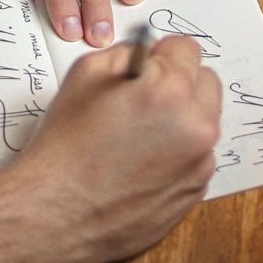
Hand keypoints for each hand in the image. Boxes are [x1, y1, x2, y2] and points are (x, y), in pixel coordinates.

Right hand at [12, 36, 221, 262]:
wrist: (56, 213)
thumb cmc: (65, 146)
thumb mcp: (85, 75)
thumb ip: (128, 54)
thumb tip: (151, 55)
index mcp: (171, 91)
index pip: (188, 49)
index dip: (161, 56)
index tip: (146, 68)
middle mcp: (197, 127)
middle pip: (206, 83)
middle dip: (179, 84)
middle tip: (143, 100)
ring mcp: (200, 164)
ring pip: (203, 122)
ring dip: (181, 120)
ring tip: (138, 138)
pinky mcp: (196, 191)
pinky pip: (197, 157)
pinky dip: (178, 154)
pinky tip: (142, 165)